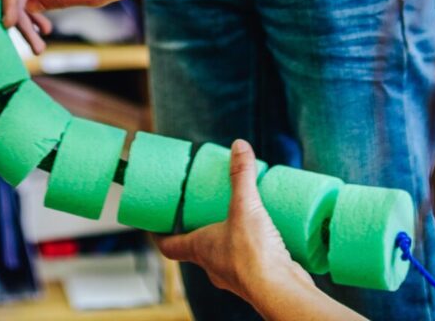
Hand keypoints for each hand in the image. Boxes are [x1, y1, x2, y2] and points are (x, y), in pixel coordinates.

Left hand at [157, 142, 313, 309]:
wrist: (280, 290)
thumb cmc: (253, 253)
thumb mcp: (245, 206)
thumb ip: (241, 175)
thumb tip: (238, 145)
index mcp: (199, 249)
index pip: (168, 245)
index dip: (158, 234)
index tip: (154, 225)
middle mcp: (212, 266)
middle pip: (197, 247)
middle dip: (200, 228)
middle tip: (205, 209)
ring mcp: (233, 275)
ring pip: (223, 254)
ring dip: (227, 238)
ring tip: (238, 217)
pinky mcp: (255, 278)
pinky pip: (248, 261)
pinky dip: (251, 249)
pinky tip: (263, 236)